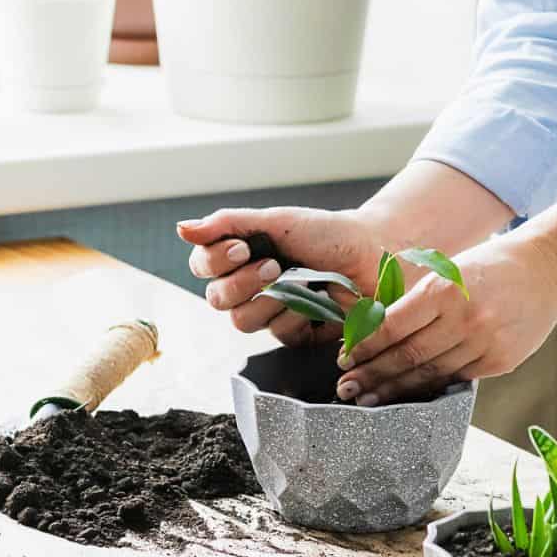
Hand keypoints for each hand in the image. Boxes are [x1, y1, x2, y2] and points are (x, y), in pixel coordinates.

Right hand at [176, 207, 383, 344]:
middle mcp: (250, 287)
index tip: (242, 247)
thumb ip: (228, 224)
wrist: (374, 253)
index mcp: (241, 257)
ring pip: (242, 321)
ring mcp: (272, 312)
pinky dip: (296, 316)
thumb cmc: (328, 233)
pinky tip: (317, 301)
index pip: (203, 266)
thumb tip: (182, 228)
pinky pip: (277, 335)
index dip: (215, 261)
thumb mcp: (277, 221)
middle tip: (274, 266)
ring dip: (270, 299)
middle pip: (216, 299)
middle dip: (242, 283)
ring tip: (302, 282)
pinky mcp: (295, 334)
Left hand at [335, 234, 556, 406]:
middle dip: (372, 375)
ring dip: (395, 389)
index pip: (393, 325)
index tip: (344, 358)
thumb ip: (416, 302)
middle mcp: (464, 318)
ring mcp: (485, 343)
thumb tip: (373, 333)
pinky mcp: (500, 361)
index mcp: (445, 289)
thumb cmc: (487, 267)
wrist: (545, 271)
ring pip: (430, 374)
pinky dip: (430, 387)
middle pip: (408, 356)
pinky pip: (457, 379)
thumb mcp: (448, 272)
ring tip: (369, 399)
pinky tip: (409, 394)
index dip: (366, 346)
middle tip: (346, 389)